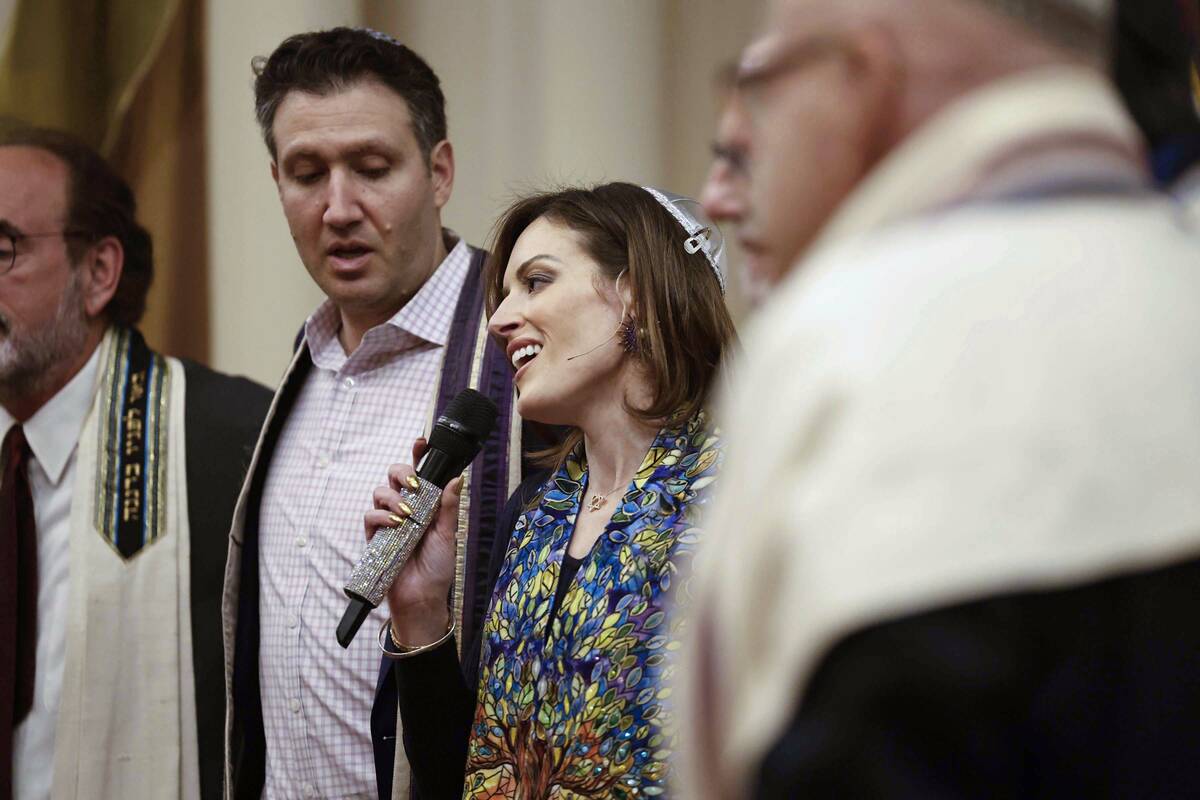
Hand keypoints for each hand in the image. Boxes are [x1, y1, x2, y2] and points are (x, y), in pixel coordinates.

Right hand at [364, 436, 460, 646]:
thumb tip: (458, 477)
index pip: (420, 474)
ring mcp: (388, 521)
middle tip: (413, 484)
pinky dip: (381, 515)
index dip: (417, 456)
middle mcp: (405, 508)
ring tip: (407, 514)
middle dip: (401, 472)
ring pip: (380, 491)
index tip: (421, 442)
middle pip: (394, 475)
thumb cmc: (438, 568)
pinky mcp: (375, 536)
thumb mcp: (448, 535)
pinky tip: (395, 524)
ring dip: (393, 497)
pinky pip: (370, 515)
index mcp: (425, 504)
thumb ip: (449, 506)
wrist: (422, 597)